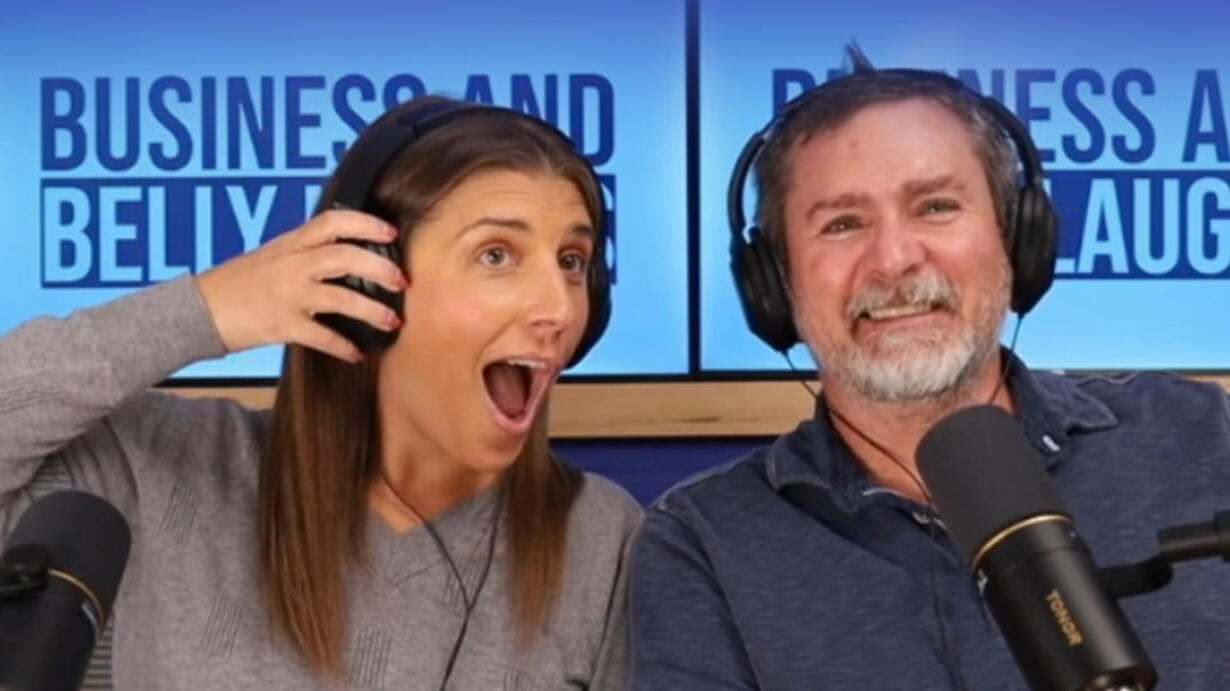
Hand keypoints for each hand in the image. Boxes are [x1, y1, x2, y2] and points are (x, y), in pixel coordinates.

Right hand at [195, 210, 406, 361]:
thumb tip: (348, 255)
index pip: (332, 221)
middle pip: (345, 256)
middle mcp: (291, 264)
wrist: (197, 310)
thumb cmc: (238, 284)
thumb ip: (305, 253)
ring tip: (393, 322)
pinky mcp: (281, 325)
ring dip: (372, 310)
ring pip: (340, 297)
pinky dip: (343, 346)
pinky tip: (358, 354)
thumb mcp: (272, 256)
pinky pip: (321, 336)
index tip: (390, 232)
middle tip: (402, 282)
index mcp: (290, 243)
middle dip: (380, 267)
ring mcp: (286, 294)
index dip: (365, 223)